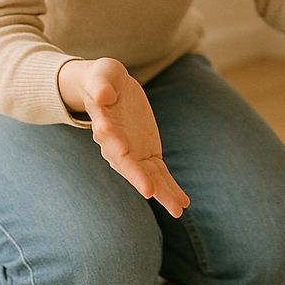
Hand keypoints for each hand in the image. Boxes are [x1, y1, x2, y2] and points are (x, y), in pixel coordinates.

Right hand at [59, 58, 189, 217]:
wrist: (107, 87)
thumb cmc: (102, 80)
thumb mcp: (101, 75)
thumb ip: (101, 86)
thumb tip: (103, 96)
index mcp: (104, 125)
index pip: (111, 139)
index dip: (118, 148)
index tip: (124, 153)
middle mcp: (116, 145)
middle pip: (128, 165)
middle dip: (139, 179)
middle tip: (150, 193)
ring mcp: (132, 152)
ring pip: (146, 175)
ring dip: (161, 192)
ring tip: (178, 209)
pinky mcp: (146, 154)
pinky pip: (159, 173)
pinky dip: (170, 187)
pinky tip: (183, 202)